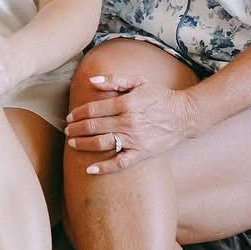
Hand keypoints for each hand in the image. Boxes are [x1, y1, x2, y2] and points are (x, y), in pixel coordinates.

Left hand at [64, 73, 195, 171]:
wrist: (184, 115)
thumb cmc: (159, 96)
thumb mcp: (139, 81)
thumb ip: (114, 80)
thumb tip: (91, 80)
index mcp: (126, 103)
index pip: (94, 109)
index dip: (79, 113)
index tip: (69, 116)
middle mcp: (128, 122)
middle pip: (94, 126)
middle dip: (76, 128)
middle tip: (66, 130)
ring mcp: (135, 140)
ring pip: (102, 143)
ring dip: (83, 144)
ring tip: (72, 143)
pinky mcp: (141, 154)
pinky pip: (120, 163)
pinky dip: (104, 168)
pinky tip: (90, 170)